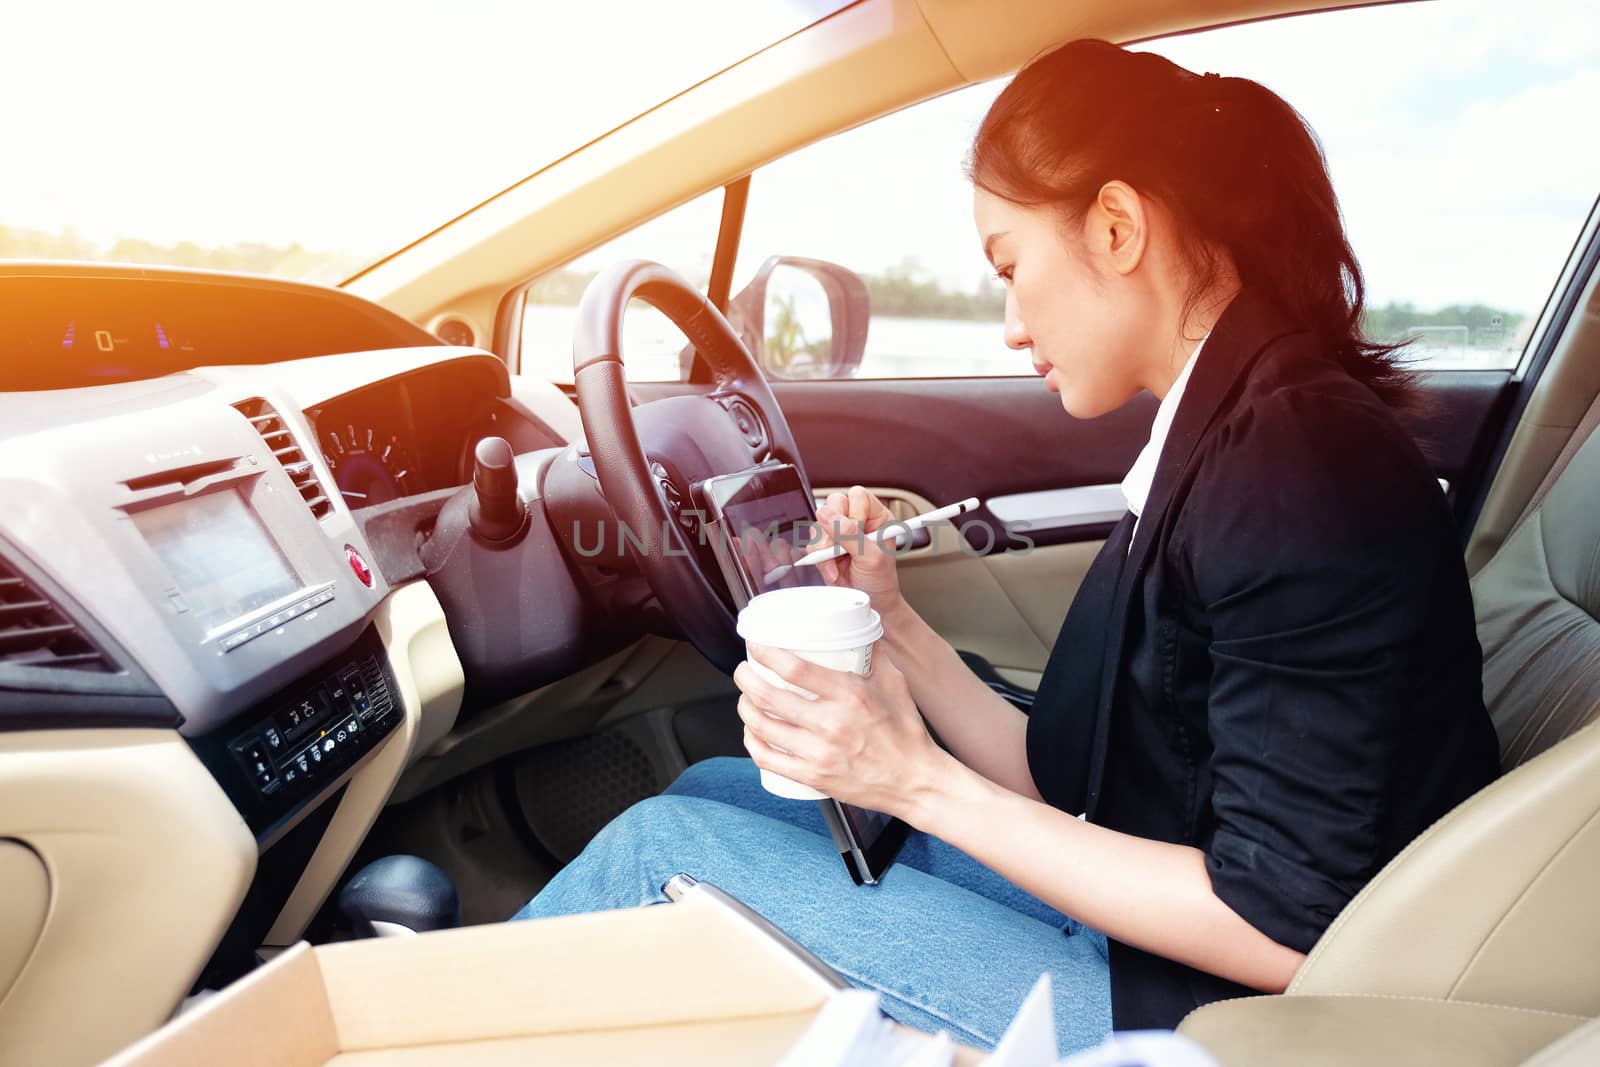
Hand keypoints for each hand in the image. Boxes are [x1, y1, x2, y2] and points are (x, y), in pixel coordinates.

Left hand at [732, 643, 948, 820]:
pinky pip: (768, 759)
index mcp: (850, 695)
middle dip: (745, 679)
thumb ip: (873, 655)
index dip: (766, 653)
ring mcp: (819, 754)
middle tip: (743, 671)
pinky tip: (752, 733)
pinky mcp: (813, 777)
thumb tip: (856, 629)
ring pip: (762, 727)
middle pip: (769, 696)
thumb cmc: (906, 732)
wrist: (916, 781)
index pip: (795, 669)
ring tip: (745, 699)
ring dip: (745, 708)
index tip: (755, 646)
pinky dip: (752, 743)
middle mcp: (831, 724)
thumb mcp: (895, 683)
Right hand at [813, 486, 904, 615]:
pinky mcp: (825, 545)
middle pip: (834, 504)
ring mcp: (839, 532)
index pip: (857, 496)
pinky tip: (832, 568)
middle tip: (840, 549)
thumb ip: (851, 535)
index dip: (853, 513)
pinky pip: (811, 540)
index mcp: (876, 517)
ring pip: (819, 523)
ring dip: (824, 547)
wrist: (871, 603)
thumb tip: (829, 516)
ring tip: (838, 564)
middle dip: (832, 530)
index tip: (856, 533)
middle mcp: (857, 520)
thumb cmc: (880, 581)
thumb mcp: (871, 558)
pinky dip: (818, 557)